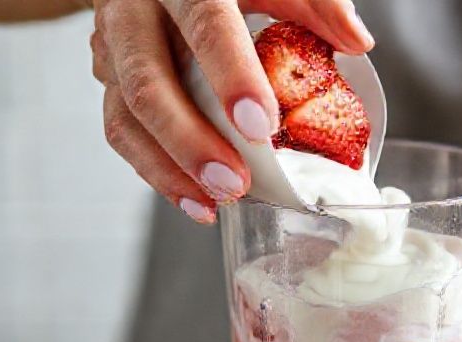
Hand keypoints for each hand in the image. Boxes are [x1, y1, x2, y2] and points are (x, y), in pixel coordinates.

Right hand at [90, 0, 373, 222]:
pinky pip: (121, 131)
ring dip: (170, 169)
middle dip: (191, 141)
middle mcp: (135, 11)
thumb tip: (356, 40)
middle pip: (147, 81)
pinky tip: (195, 199)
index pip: (204, 24)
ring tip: (216, 201)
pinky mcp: (105, 76)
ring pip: (124, 116)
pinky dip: (158, 173)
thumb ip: (314, 1)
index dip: (231, 76)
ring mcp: (111, 46)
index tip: (260, 127)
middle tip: (235, 182)